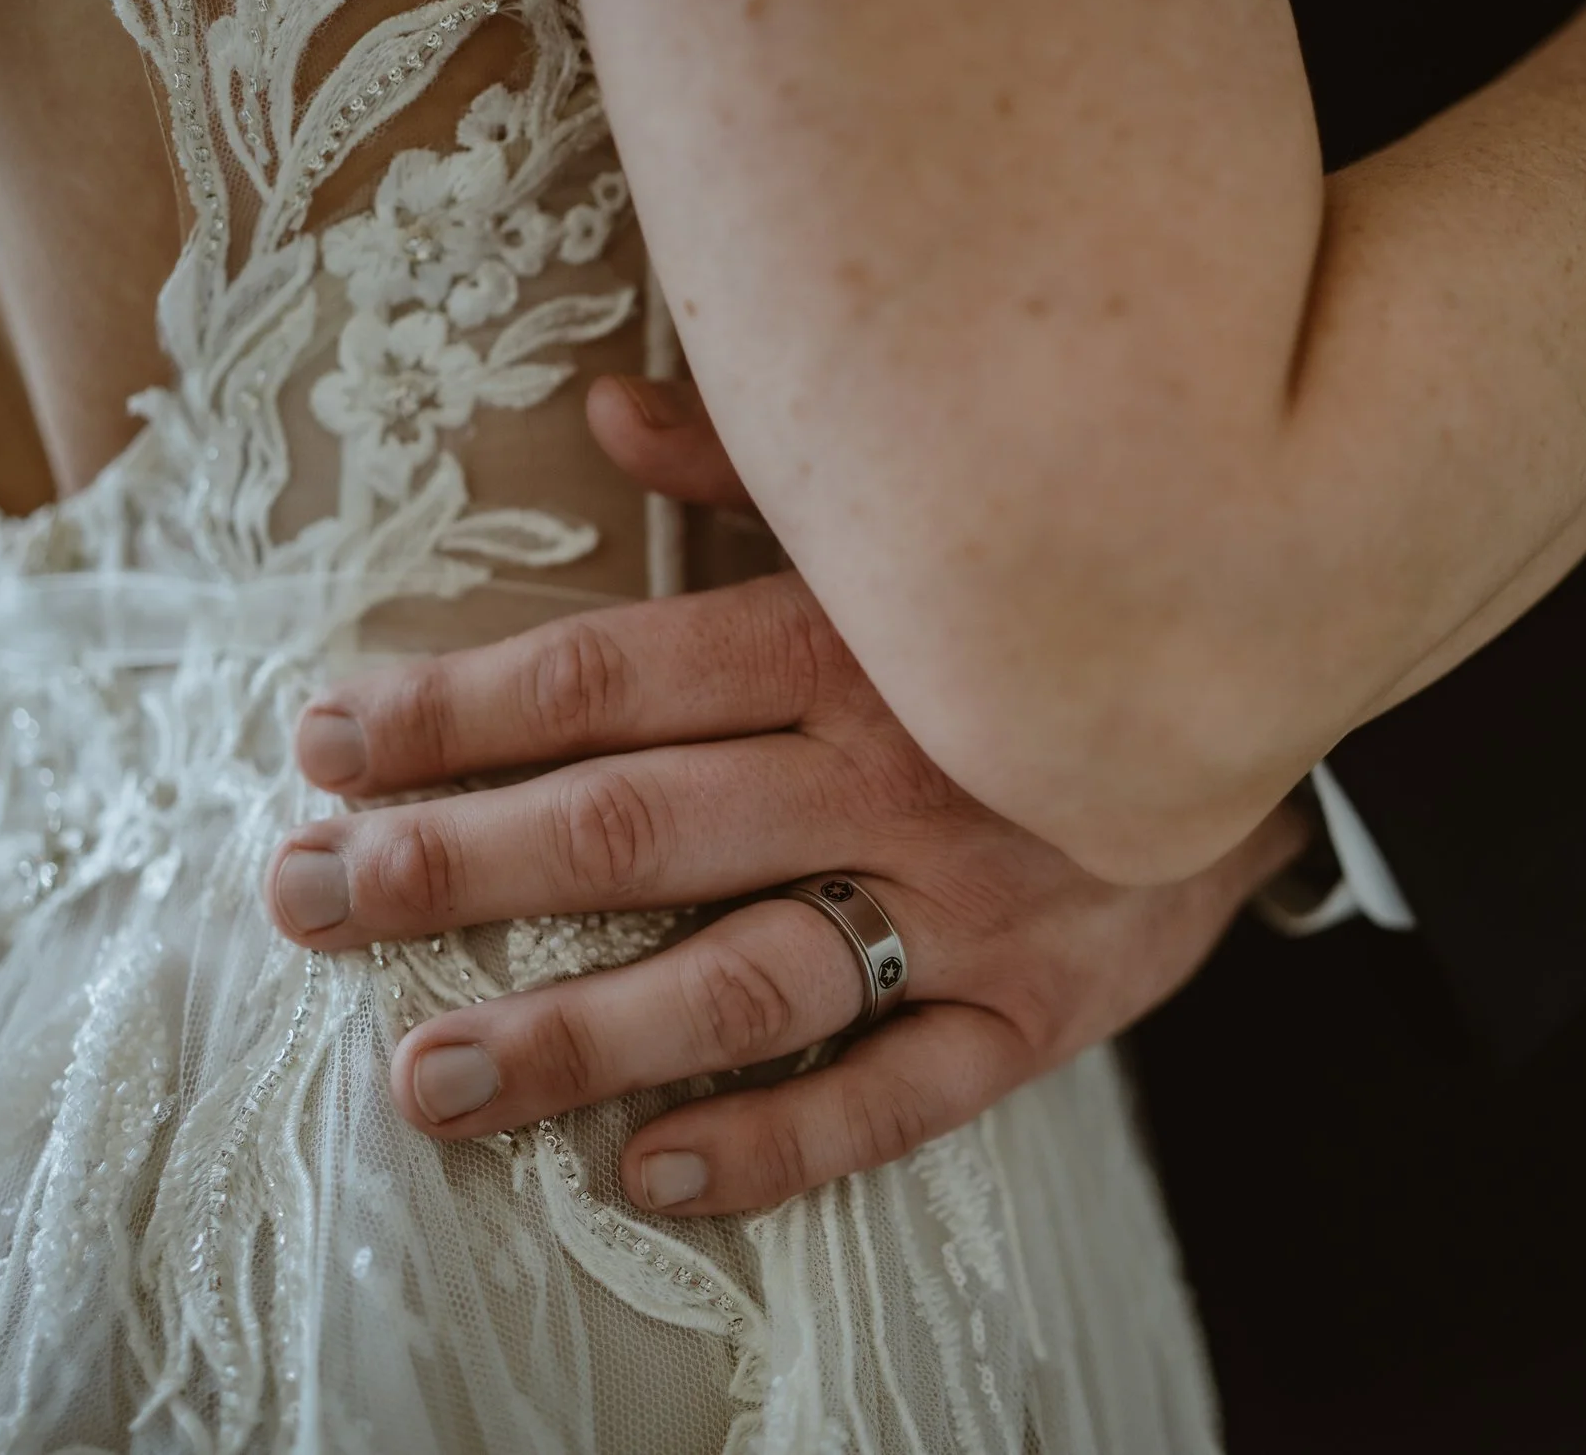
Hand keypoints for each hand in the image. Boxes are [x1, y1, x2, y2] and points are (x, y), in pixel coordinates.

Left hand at [264, 375, 1308, 1214]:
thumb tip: (609, 411)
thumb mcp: (917, 512)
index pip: (615, 675)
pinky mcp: (1043, 1009)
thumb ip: (761, 472)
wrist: (1275, 665)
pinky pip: (903, 1092)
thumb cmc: (1052, 588)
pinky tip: (651, 1173)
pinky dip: (781, 1142)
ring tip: (428, 1077)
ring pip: (749, 980)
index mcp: (848, 636)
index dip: (461, 710)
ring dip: (580, 1034)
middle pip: (641, 828)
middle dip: (458, 865)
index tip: (326, 742)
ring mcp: (974, 902)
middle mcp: (896, 771)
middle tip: (310, 899)